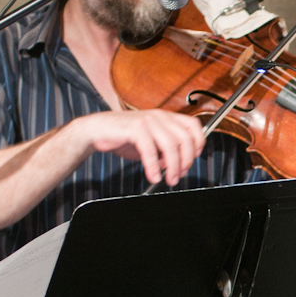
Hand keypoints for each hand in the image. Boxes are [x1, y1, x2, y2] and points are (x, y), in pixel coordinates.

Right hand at [80, 110, 205, 185]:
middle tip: (180, 175)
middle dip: (187, 160)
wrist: (96, 130)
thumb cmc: (124, 136)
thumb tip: (177, 165)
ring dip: (173, 166)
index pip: (193, 126)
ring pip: (171, 145)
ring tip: (170, 180)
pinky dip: (154, 166)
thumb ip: (165, 151)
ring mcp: (148, 120)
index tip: (194, 159)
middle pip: (185, 138)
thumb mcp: (151, 144)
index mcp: (166, 117)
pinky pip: (150, 149)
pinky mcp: (135, 127)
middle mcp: (159, 116)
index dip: (198, 143)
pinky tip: (153, 176)